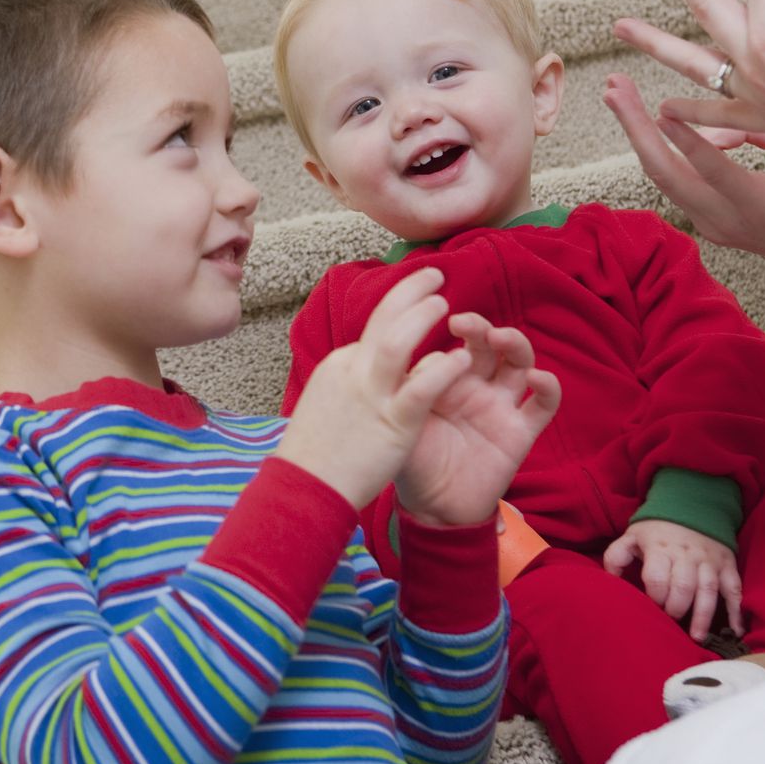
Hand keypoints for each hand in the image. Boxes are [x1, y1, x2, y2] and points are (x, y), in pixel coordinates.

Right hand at [277, 268, 485, 510]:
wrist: (304, 488)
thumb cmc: (316, 453)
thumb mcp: (327, 402)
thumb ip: (351, 380)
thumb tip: (369, 367)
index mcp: (341, 366)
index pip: (374, 328)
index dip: (399, 308)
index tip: (418, 299)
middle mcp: (353, 371)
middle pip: (382, 318)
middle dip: (409, 290)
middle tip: (435, 274)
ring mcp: (371, 395)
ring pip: (397, 341)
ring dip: (422, 316)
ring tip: (444, 302)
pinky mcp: (392, 424)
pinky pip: (421, 388)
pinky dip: (442, 368)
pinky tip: (461, 359)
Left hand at [395, 313, 560, 527]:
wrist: (430, 508)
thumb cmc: (410, 459)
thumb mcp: (401, 418)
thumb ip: (407, 386)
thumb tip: (407, 350)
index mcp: (446, 377)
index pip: (456, 342)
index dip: (452, 327)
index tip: (439, 315)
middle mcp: (476, 385)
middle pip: (489, 344)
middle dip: (480, 327)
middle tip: (463, 322)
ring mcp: (500, 406)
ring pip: (519, 363)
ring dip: (515, 344)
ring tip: (499, 337)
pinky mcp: (520, 432)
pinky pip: (543, 405)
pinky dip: (549, 387)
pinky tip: (538, 377)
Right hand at [603, 73, 764, 301]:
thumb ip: (758, 132)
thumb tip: (732, 113)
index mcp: (718, 208)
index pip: (670, 166)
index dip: (647, 129)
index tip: (633, 96)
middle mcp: (713, 217)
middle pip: (654, 167)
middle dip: (628, 125)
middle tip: (609, 88)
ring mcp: (731, 217)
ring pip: (667, 169)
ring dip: (640, 128)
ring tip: (621, 95)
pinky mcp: (756, 208)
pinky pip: (712, 171)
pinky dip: (687, 142)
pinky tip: (668, 115)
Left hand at [603, 518, 743, 640]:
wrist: (690, 506)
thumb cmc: (656, 530)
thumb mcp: (631, 536)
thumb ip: (616, 557)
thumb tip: (610, 582)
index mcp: (660, 549)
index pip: (657, 578)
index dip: (654, 597)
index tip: (651, 610)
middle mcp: (687, 556)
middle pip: (684, 586)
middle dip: (676, 609)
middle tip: (671, 623)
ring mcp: (709, 561)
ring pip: (709, 590)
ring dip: (704, 615)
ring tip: (697, 638)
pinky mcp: (727, 565)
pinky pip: (734, 589)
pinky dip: (737, 610)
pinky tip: (736, 630)